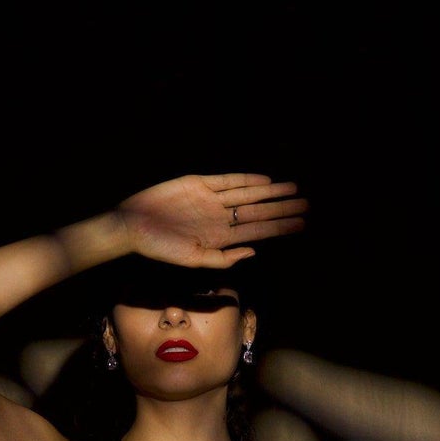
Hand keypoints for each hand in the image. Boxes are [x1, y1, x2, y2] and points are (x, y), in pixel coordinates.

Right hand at [120, 173, 307, 270]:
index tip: (302, 224)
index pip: (257, 230)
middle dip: (282, 208)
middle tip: (307, 204)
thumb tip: (253, 251)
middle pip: (258, 211)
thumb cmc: (159, 248)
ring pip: (247, 195)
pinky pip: (227, 181)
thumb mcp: (192, 260)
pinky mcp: (199, 184)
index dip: (280, 227)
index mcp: (221, 237)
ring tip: (293, 190)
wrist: (132, 226)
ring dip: (271, 193)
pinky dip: (246, 180)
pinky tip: (266, 182)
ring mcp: (211, 200)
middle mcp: (220, 218)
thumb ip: (223, 258)